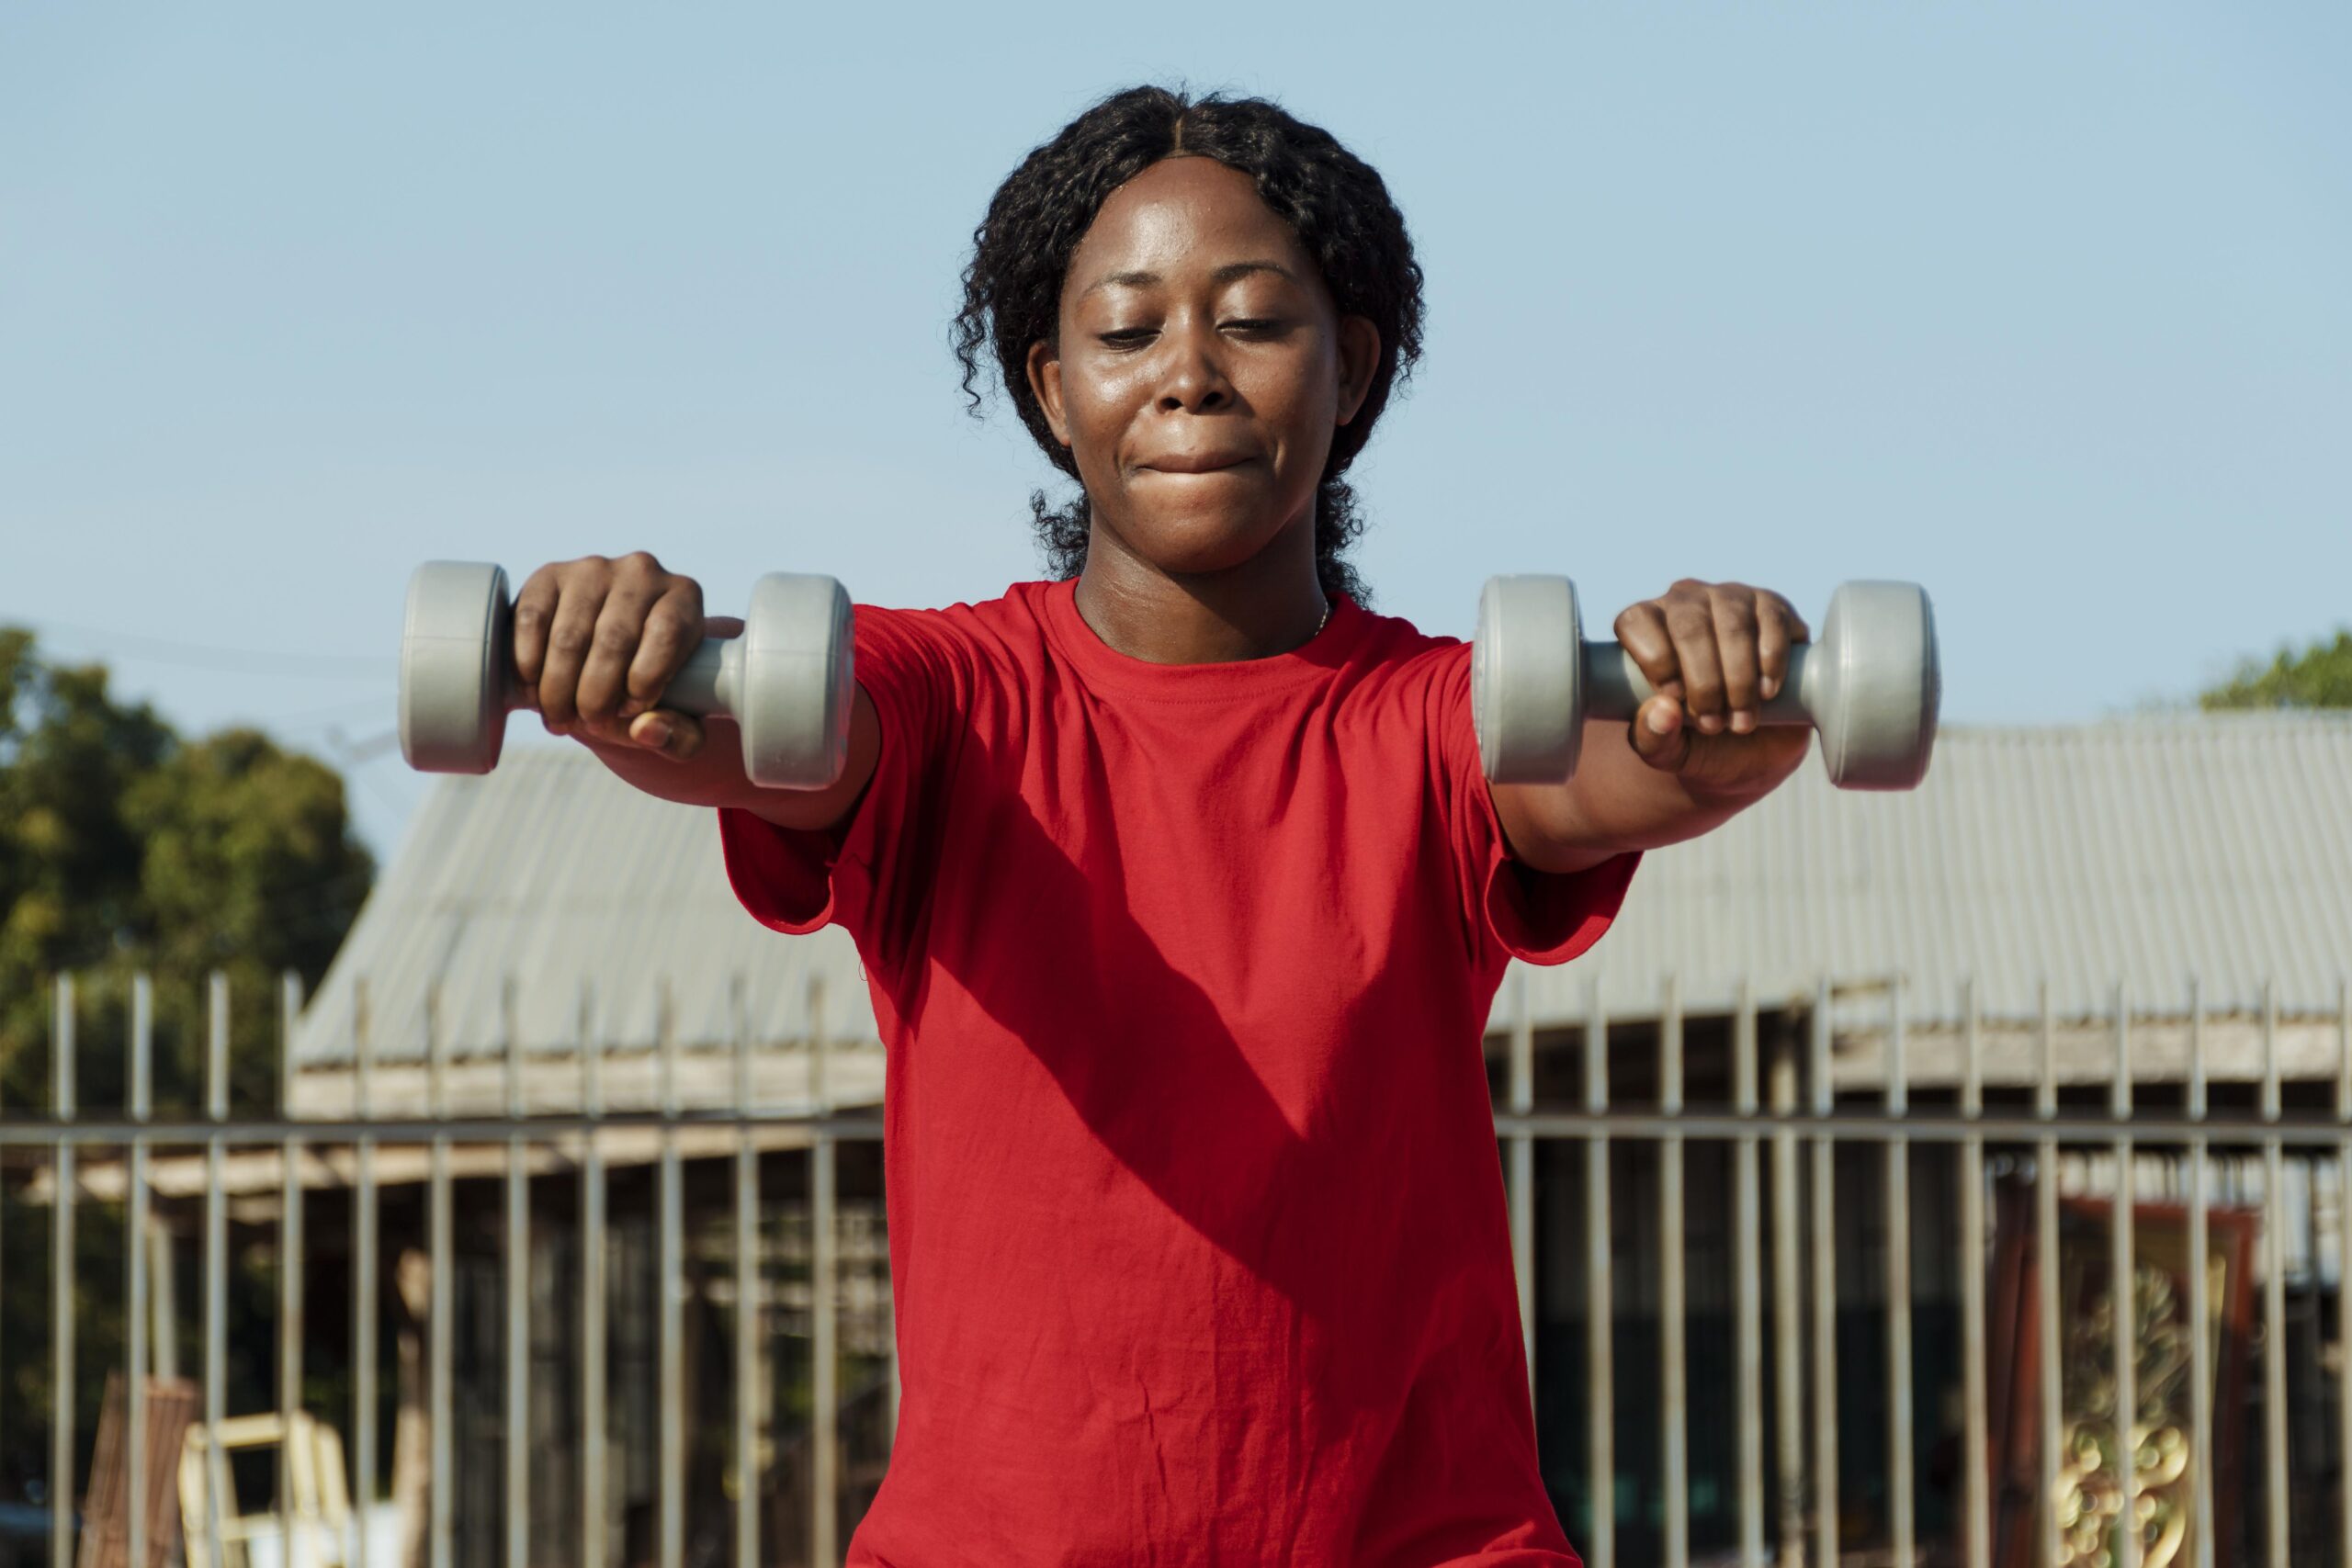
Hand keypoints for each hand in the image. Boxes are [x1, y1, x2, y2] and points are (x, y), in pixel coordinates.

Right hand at [510, 552, 739, 760]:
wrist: (603, 656)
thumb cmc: (648, 687)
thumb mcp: (679, 720)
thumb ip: (680, 735)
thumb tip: (646, 730)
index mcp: (684, 598)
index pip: (668, 632)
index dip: (647, 679)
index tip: (631, 711)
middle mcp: (641, 572)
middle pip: (614, 639)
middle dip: (595, 696)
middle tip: (587, 723)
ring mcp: (592, 569)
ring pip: (569, 636)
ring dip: (558, 689)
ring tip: (559, 718)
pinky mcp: (548, 575)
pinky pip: (532, 619)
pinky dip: (528, 663)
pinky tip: (533, 689)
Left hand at [1613, 579, 1813, 790]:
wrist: (1754, 747)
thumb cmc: (1698, 741)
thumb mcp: (1667, 751)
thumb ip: (1652, 738)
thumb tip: (1662, 711)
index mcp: (1645, 627)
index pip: (1636, 621)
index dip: (1655, 659)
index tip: (1676, 699)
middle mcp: (1685, 603)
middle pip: (1688, 626)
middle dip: (1703, 681)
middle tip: (1714, 725)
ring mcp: (1731, 599)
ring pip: (1732, 624)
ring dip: (1738, 678)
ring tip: (1742, 720)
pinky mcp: (1773, 608)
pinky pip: (1773, 621)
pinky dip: (1770, 660)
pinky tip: (1767, 691)